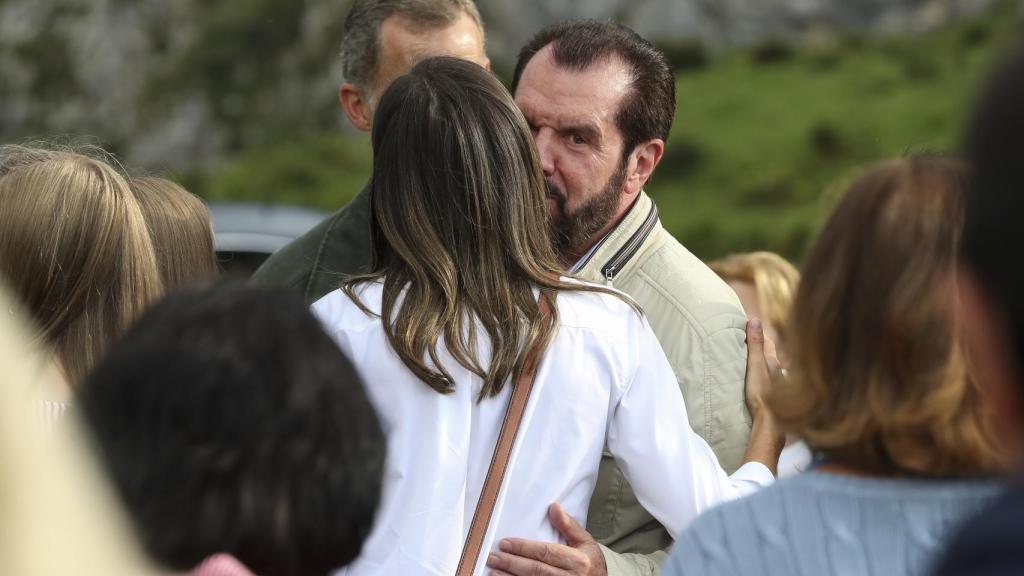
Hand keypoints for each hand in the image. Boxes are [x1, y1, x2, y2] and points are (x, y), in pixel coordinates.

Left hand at [486, 503, 606, 575]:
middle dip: (512, 563)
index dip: (524, 548)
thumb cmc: (591, 563)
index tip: (505, 542)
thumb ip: (569, 526)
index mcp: (578, 561)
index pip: (546, 553)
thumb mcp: (585, 542)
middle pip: (536, 571)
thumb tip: (553, 507)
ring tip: (493, 572)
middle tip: (493, 557)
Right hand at [744, 318, 780, 418]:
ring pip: (769, 369)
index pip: (767, 343)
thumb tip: (754, 320)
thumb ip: (755, 345)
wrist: (770, 420)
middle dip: (761, 348)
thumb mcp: (755, 366)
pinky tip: (758, 381)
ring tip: (752, 360)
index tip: (749, 326)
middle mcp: (777, 372)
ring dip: (761, 363)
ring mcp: (775, 385)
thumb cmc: (762, 393)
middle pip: (769, 356)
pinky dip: (762, 376)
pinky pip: (767, 381)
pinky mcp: (772, 396)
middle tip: (749, 340)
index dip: (759, 334)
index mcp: (772, 363)